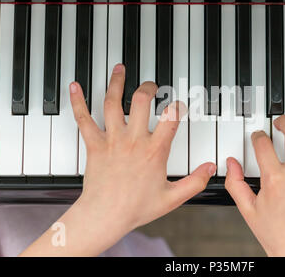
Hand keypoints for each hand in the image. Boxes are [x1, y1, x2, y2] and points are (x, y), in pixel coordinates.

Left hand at [21, 64, 214, 255]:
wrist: (105, 216)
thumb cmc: (136, 207)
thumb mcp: (173, 198)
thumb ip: (195, 182)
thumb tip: (210, 168)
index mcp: (154, 150)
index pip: (171, 117)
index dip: (177, 106)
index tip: (178, 105)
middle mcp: (133, 140)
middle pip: (141, 101)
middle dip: (148, 87)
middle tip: (151, 85)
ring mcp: (112, 140)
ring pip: (113, 103)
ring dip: (116, 83)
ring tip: (119, 69)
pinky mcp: (94, 144)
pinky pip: (84, 119)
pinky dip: (78, 102)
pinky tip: (75, 88)